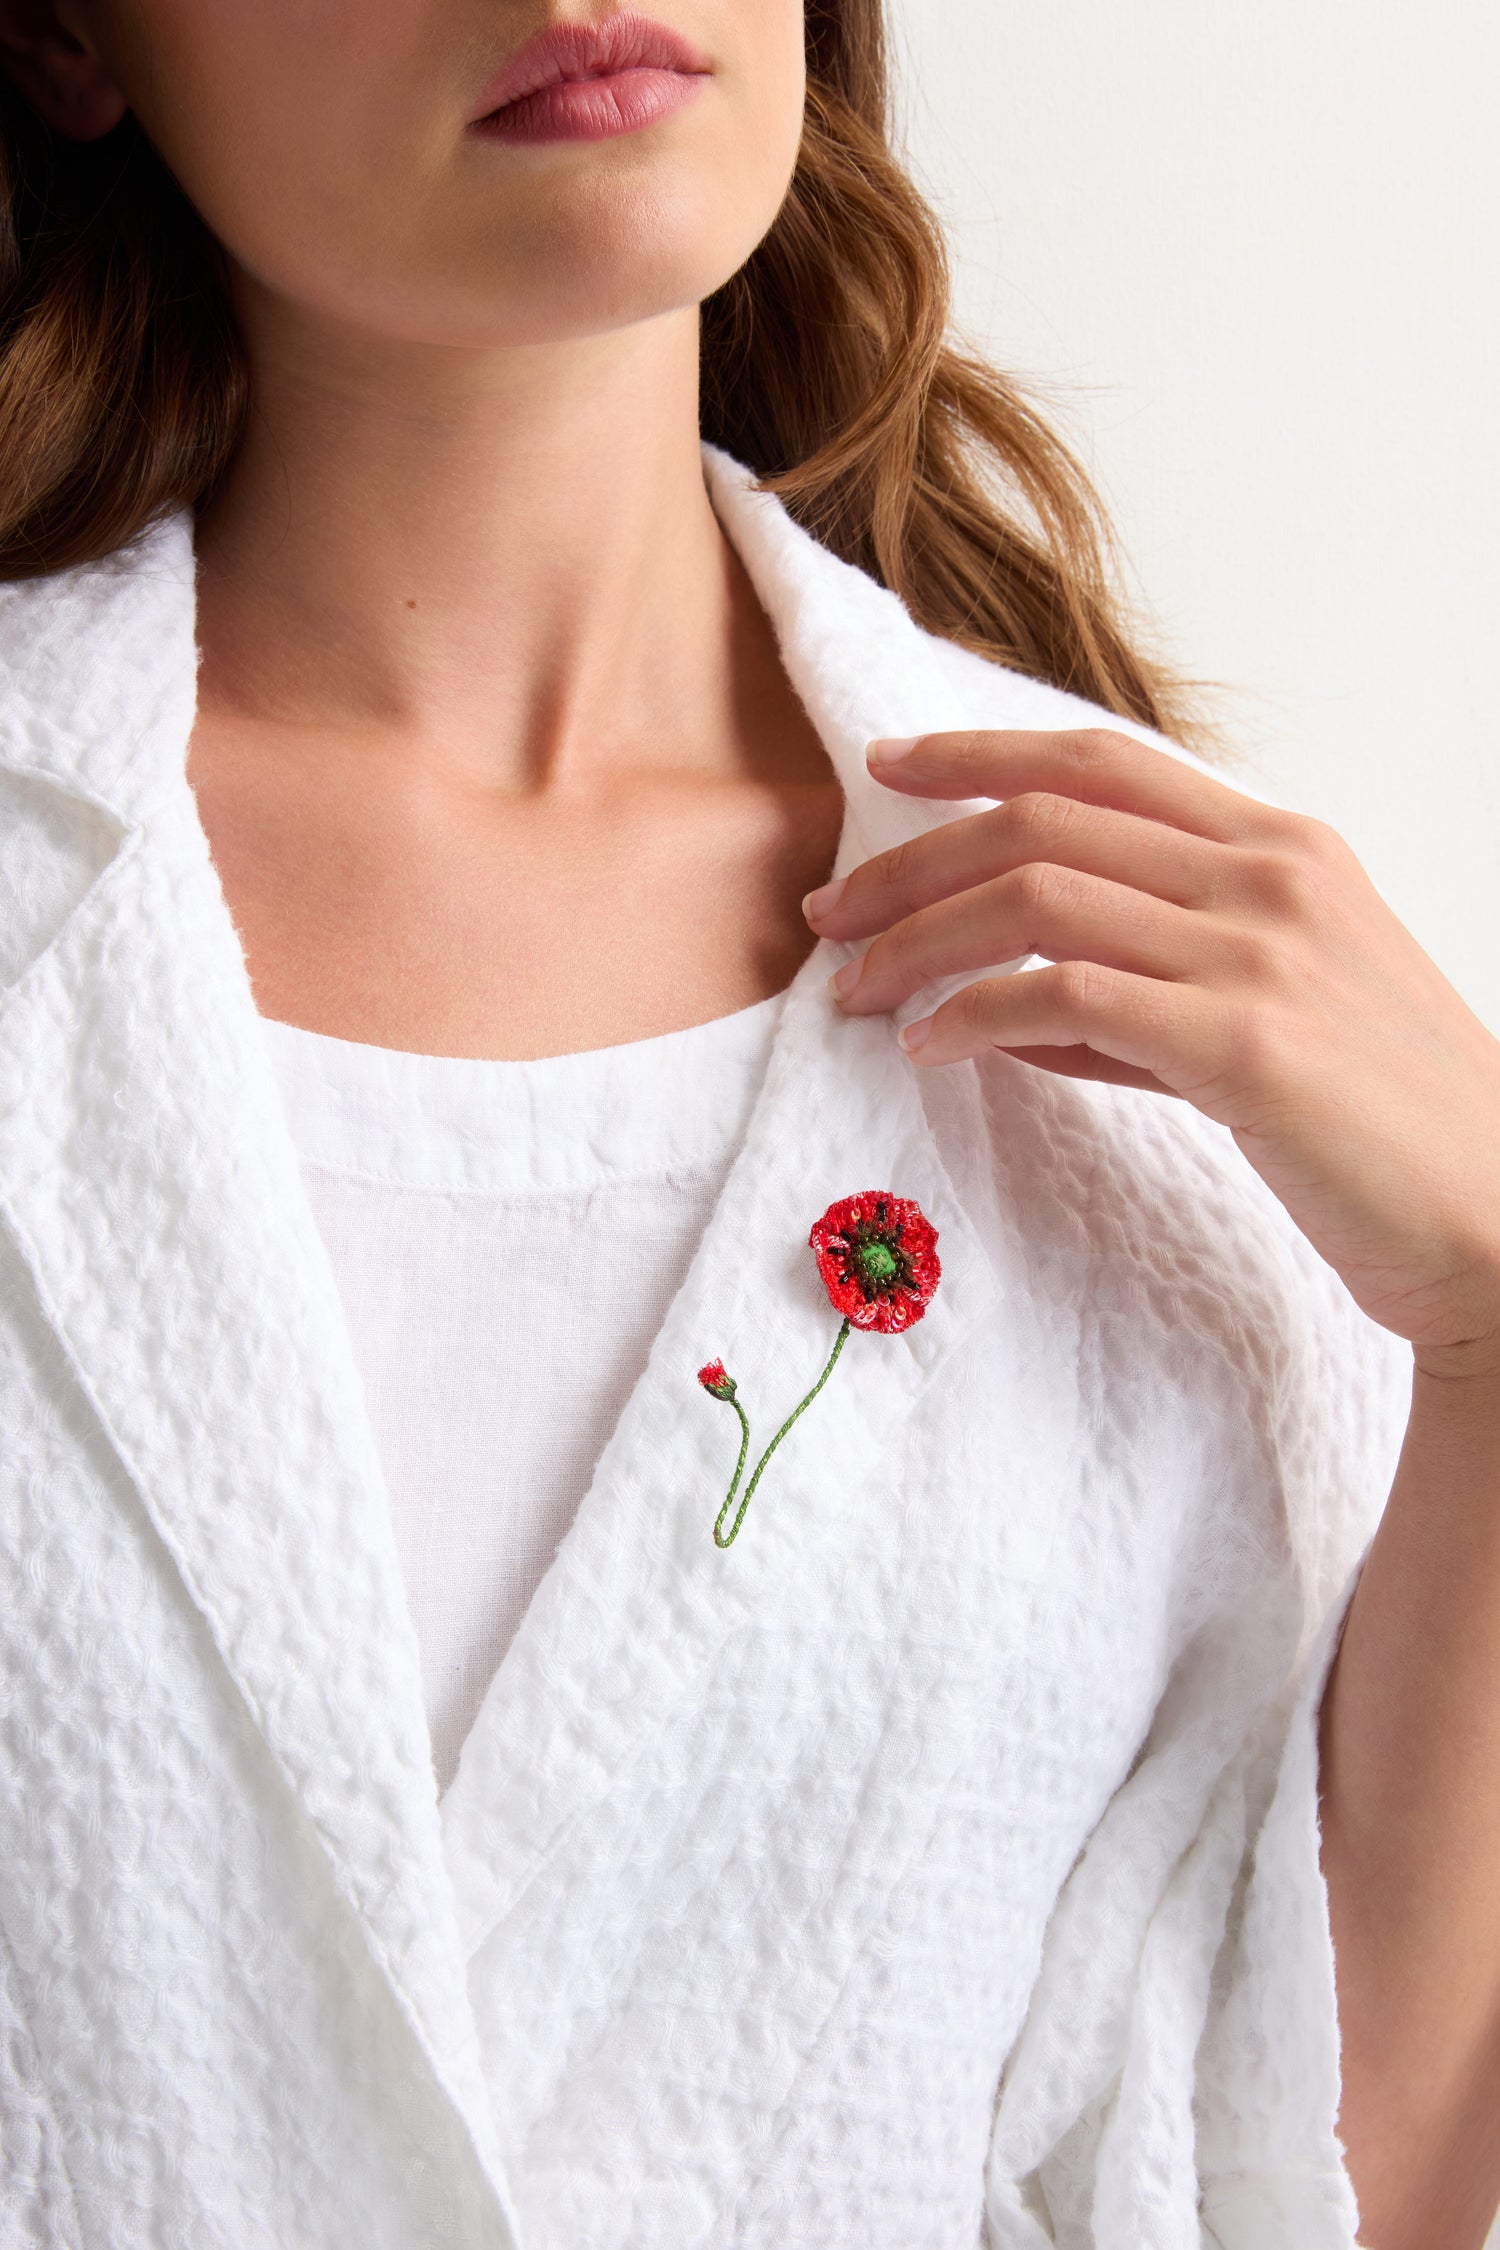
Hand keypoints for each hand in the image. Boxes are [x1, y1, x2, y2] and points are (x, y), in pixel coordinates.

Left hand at [804, 728, 1499, 1376]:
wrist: (1495, 1217)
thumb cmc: (1380, 1129)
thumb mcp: (1277, 1016)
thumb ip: (1152, 990)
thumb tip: (1009, 1003)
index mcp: (1282, 847)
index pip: (1100, 762)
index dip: (978, 751)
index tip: (885, 768)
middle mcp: (1270, 875)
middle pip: (1042, 819)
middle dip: (911, 860)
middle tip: (830, 913)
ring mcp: (1259, 950)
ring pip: (1034, 897)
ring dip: (919, 939)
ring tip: (857, 990)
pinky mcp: (1241, 1041)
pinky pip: (1061, 998)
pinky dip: (973, 1015)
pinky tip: (929, 1048)